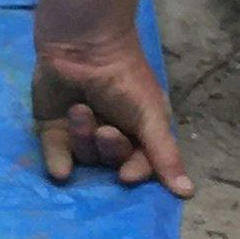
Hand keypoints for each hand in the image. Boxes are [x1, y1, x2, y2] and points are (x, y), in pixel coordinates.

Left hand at [30, 28, 192, 196]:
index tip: (126, 175)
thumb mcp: (150, 116)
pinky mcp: (52, 126)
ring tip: (80, 109)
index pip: (139, 164)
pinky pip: (55, 153)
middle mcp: (110, 134)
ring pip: (83, 155)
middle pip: (110, 161)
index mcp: (139, 131)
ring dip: (82, 137)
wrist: (81, 45)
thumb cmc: (124, 77)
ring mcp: (80, 131)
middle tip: (105, 130)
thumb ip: (164, 155)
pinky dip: (58, 162)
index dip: (134, 171)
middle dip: (108, 148)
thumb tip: (188, 193)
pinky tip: (61, 172)